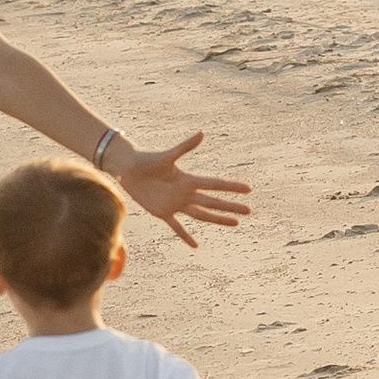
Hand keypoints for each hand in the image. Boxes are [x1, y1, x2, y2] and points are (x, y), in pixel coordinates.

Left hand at [108, 130, 252, 246]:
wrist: (129, 169)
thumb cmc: (147, 159)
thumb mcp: (167, 156)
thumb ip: (185, 147)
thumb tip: (202, 133)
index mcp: (188, 179)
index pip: (215, 184)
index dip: (231, 187)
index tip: (248, 189)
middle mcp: (186, 193)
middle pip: (213, 202)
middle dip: (231, 206)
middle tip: (249, 210)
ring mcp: (176, 204)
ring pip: (202, 214)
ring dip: (218, 219)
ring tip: (235, 223)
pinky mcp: (163, 212)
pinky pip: (176, 227)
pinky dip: (185, 236)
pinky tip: (195, 245)